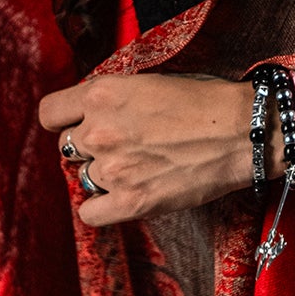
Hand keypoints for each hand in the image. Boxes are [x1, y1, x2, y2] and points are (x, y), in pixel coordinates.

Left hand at [37, 73, 259, 225]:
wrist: (244, 132)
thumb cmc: (206, 102)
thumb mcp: (150, 82)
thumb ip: (114, 97)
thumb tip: (92, 114)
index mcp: (102, 94)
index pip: (50, 114)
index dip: (64, 121)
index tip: (77, 125)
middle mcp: (99, 130)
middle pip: (67, 148)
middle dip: (89, 147)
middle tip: (123, 147)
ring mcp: (113, 168)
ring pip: (83, 178)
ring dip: (103, 175)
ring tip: (138, 167)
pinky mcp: (131, 202)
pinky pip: (90, 213)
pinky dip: (103, 208)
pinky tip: (123, 197)